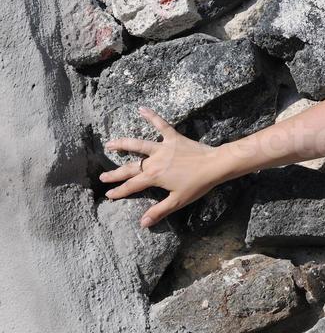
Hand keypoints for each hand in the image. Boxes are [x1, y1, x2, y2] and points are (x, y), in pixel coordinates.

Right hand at [99, 106, 223, 228]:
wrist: (215, 165)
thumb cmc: (198, 184)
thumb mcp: (178, 201)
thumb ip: (159, 211)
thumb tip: (142, 223)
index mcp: (154, 177)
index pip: (132, 186)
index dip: (119, 191)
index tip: (109, 195)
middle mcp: (154, 161)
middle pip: (130, 168)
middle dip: (115, 173)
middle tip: (102, 177)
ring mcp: (163, 148)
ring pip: (138, 145)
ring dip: (123, 144)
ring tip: (109, 144)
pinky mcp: (173, 138)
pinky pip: (161, 125)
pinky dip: (152, 116)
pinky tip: (141, 109)